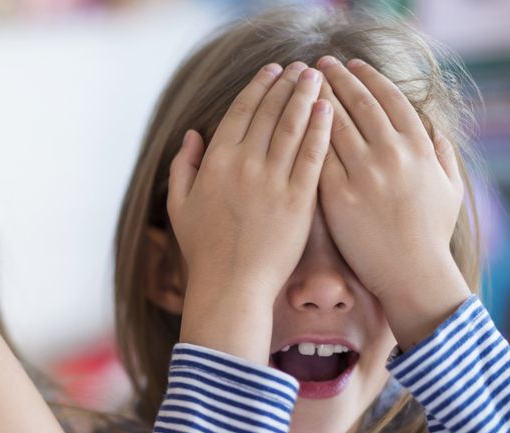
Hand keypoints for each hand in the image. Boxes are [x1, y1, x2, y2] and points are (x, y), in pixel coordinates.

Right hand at [168, 62, 332, 362]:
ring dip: (307, 97)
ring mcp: (272, 181)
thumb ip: (183, 167)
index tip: (273, 71)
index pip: (241, 111)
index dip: (259, 86)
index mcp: (215, 162)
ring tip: (318, 79)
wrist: (230, 288)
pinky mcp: (298, 200)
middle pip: (270, 112)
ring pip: (294, 126)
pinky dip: (321, 130)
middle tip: (302, 68)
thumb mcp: (179, 206)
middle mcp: (243, 165)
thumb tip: (192, 135)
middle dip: (288, 84)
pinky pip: (313, 156)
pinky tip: (329, 112)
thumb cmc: (203, 251)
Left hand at [316, 57, 470, 347]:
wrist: (412, 275)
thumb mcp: (450, 188)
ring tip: (299, 87)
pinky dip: (303, 139)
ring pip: (333, 126)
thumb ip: (442, 154)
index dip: (369, 77)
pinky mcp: (338, 198)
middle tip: (318, 65)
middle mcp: (392, 155)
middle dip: (336, 79)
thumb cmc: (431, 235)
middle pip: (358, 104)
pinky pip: (315, 159)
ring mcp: (364, 175)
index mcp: (419, 147)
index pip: (390, 98)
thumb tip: (434, 131)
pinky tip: (290, 125)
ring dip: (314, 101)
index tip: (353, 64)